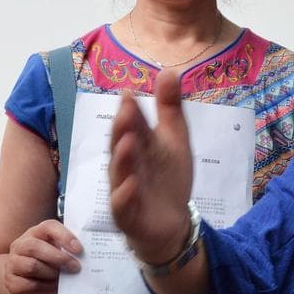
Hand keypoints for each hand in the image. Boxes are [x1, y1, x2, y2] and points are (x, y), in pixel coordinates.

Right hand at [1, 219, 82, 293]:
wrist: (33, 291)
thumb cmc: (52, 268)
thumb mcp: (61, 255)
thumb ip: (70, 251)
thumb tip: (88, 255)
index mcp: (36, 233)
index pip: (48, 227)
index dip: (64, 236)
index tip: (79, 249)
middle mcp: (20, 245)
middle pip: (35, 247)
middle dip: (59, 258)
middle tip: (76, 267)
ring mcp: (13, 264)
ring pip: (32, 266)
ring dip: (52, 273)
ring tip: (62, 278)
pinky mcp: (11, 283)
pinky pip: (29, 284)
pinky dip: (45, 287)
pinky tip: (53, 287)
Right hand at [108, 71, 194, 266]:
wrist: (171, 223)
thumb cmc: (168, 178)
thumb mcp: (174, 140)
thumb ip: (170, 108)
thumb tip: (168, 70)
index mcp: (137, 145)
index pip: (132, 125)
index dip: (130, 110)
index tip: (128, 92)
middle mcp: (126, 165)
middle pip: (120, 145)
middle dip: (122, 128)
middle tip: (126, 109)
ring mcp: (123, 189)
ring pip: (119, 173)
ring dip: (122, 158)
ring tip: (128, 142)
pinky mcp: (127, 214)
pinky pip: (122, 204)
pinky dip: (125, 194)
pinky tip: (131, 184)